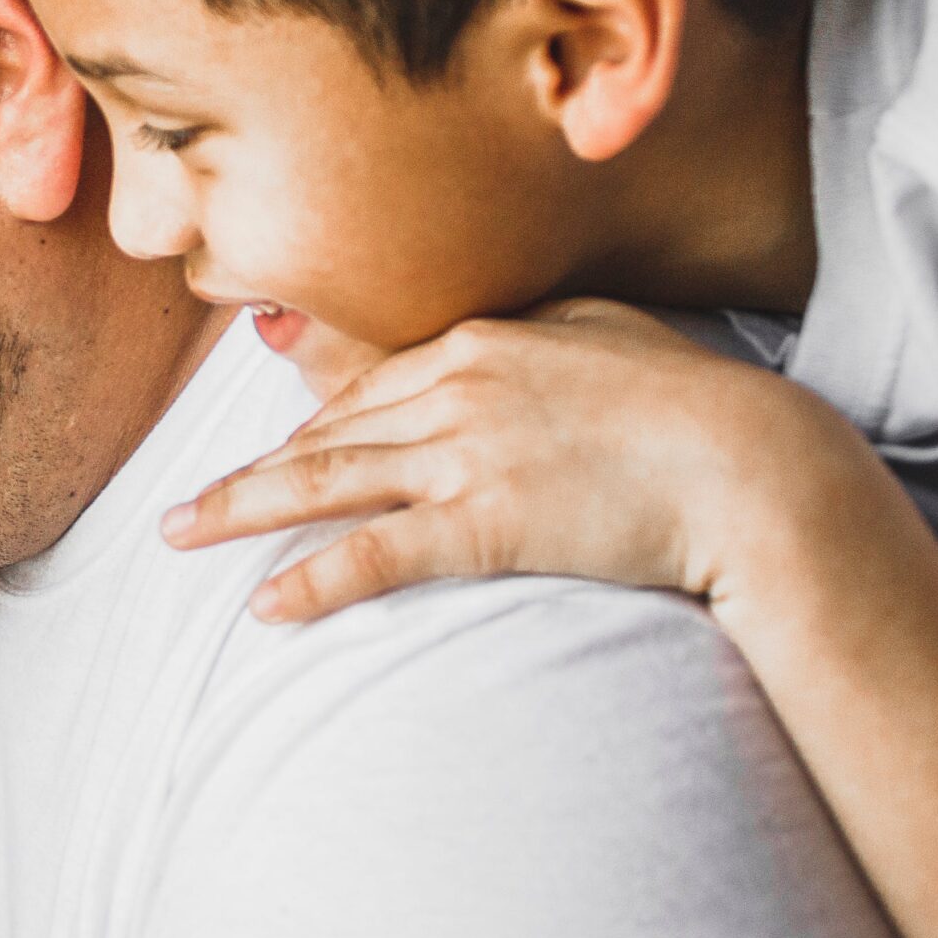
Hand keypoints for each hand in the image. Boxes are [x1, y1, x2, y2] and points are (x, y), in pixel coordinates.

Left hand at [164, 300, 868, 623]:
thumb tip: (507, 332)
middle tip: (183, 506)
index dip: (310, 428)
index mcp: (485, 339)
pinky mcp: (488, 523)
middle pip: (328, 433)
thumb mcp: (610, 337)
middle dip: (249, 472)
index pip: (370, 387)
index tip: (271, 458)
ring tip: (180, 537)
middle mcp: (459, 387)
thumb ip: (542, 332)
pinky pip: (378, 554)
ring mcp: (469, 454)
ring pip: (328, 483)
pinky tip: (265, 605)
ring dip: (243, 511)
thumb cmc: (699, 405)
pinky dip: (314, 579)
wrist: (757, 466)